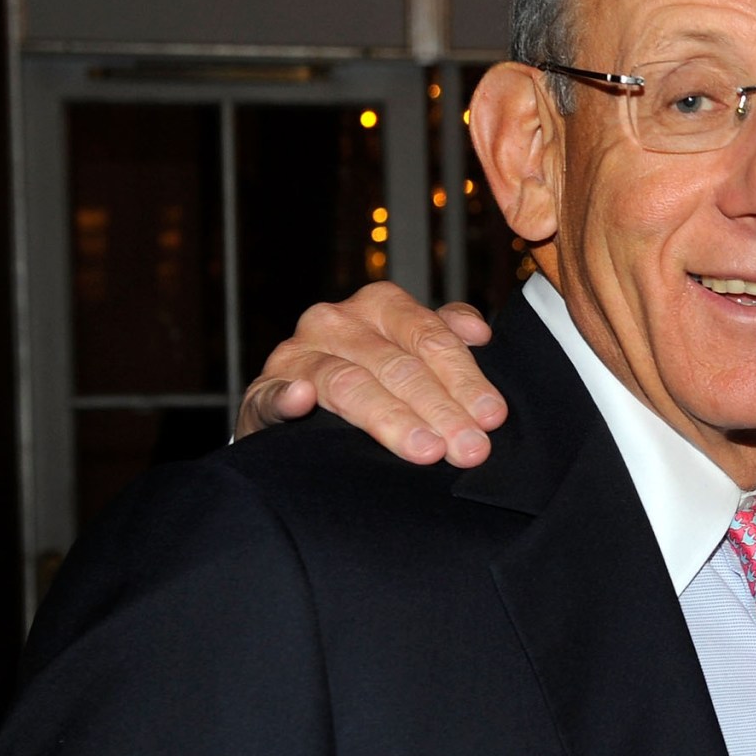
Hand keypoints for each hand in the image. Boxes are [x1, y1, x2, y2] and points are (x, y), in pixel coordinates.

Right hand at [237, 283, 507, 465]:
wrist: (299, 410)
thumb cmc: (372, 378)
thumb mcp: (412, 349)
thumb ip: (446, 334)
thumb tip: (479, 333)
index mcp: (380, 306)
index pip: (431, 338)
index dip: (465, 378)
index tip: (492, 418)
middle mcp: (336, 321)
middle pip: (397, 364)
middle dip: (439, 409)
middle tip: (468, 449)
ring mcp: (296, 356)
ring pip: (349, 383)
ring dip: (389, 417)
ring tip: (424, 450)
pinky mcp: (263, 392)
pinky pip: (273, 394)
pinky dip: (287, 397)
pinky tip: (303, 403)